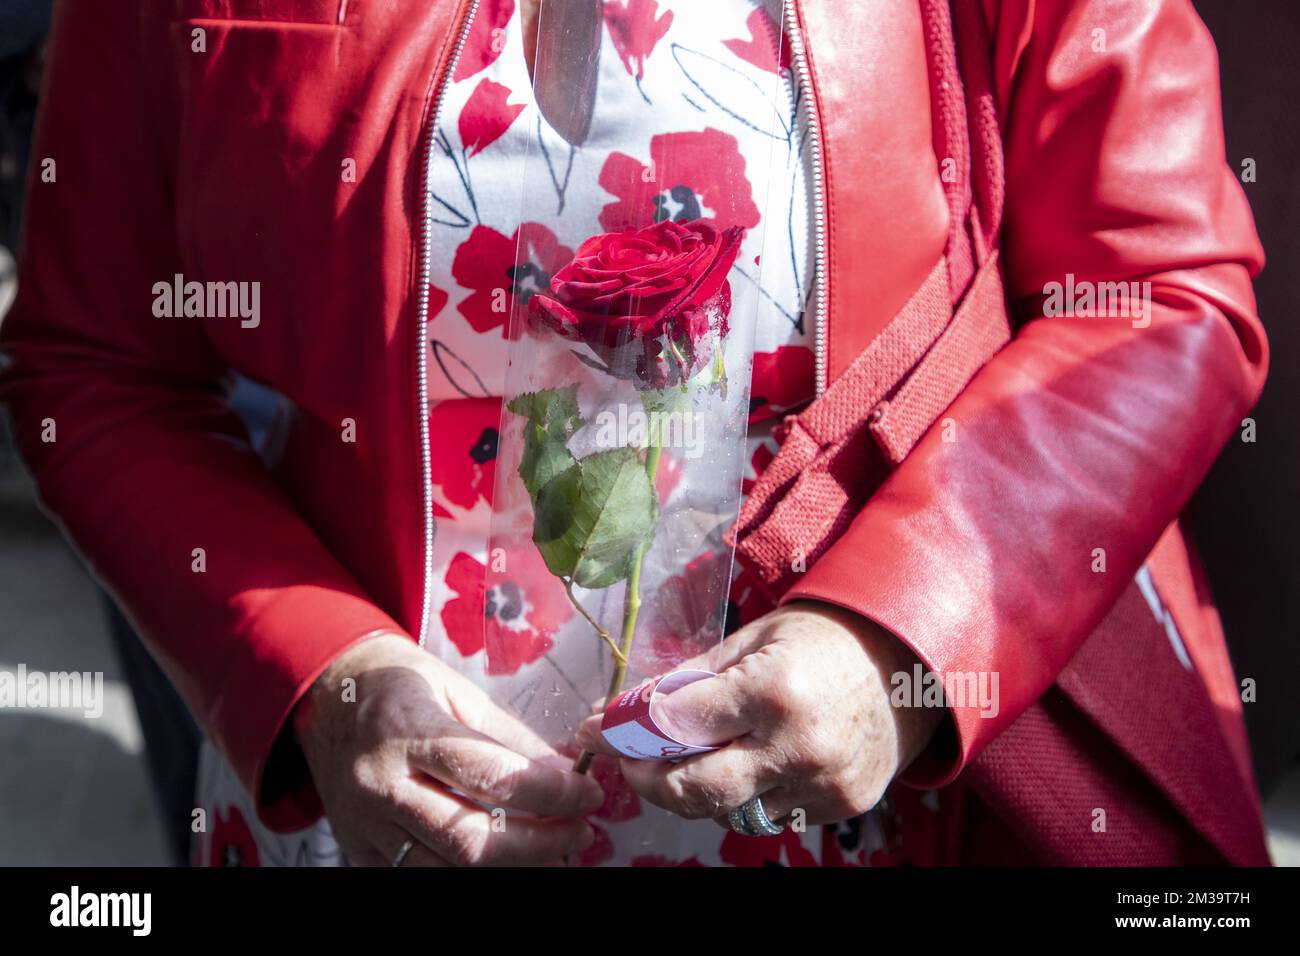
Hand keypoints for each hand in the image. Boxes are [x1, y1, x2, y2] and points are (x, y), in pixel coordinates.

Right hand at [293, 631, 602, 865]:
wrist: (326, 698)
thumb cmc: (401, 687)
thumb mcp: (459, 693)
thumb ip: (510, 738)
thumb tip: (565, 776)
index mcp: (406, 731)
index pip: (488, 774)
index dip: (548, 792)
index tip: (587, 794)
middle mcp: (379, 783)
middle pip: (467, 836)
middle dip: (537, 842)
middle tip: (581, 833)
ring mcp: (364, 825)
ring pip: (446, 868)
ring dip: (511, 864)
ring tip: (553, 848)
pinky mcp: (359, 851)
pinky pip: (421, 874)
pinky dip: (470, 871)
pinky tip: (508, 857)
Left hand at [576, 602, 942, 826]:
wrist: (910, 664)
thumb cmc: (822, 638)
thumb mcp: (753, 639)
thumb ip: (691, 679)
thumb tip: (627, 709)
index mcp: (772, 688)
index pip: (676, 724)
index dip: (626, 730)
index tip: (595, 729)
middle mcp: (797, 744)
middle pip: (694, 789)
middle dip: (648, 779)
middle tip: (627, 761)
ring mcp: (822, 783)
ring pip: (728, 811)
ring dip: (696, 789)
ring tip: (688, 756)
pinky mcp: (840, 805)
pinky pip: (769, 815)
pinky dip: (743, 796)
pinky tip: (743, 765)